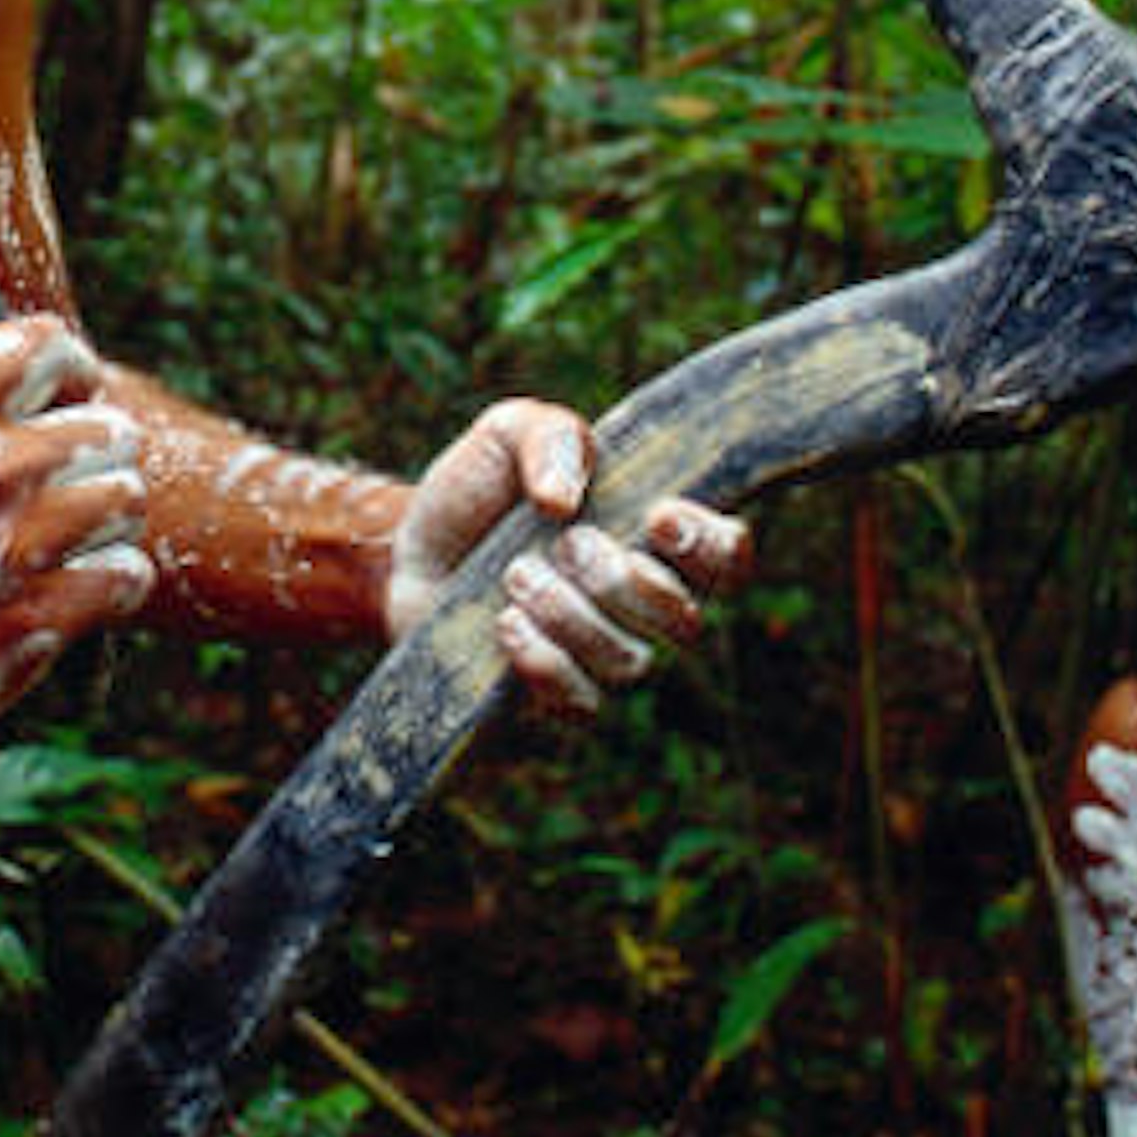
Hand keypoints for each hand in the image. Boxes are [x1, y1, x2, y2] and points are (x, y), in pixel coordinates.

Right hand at [0, 315, 151, 752]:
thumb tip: (0, 387)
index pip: (44, 346)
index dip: (73, 373)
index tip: (64, 408)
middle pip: (109, 428)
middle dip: (100, 461)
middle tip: (76, 496)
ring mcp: (10, 547)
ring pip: (127, 497)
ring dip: (112, 524)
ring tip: (80, 549)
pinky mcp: (32, 620)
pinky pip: (127, 572)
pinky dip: (116, 585)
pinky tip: (83, 598)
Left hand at [387, 399, 750, 713]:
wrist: (409, 549)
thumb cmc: (479, 489)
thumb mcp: (509, 432)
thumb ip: (550, 436)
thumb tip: (564, 498)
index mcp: (655, 535)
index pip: (728, 556)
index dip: (710, 546)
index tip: (656, 517)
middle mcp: (645, 603)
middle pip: (686, 620)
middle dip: (623, 581)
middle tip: (567, 543)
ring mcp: (605, 653)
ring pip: (631, 663)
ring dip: (571, 615)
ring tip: (515, 574)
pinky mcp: (559, 693)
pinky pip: (583, 703)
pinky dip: (545, 662)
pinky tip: (506, 624)